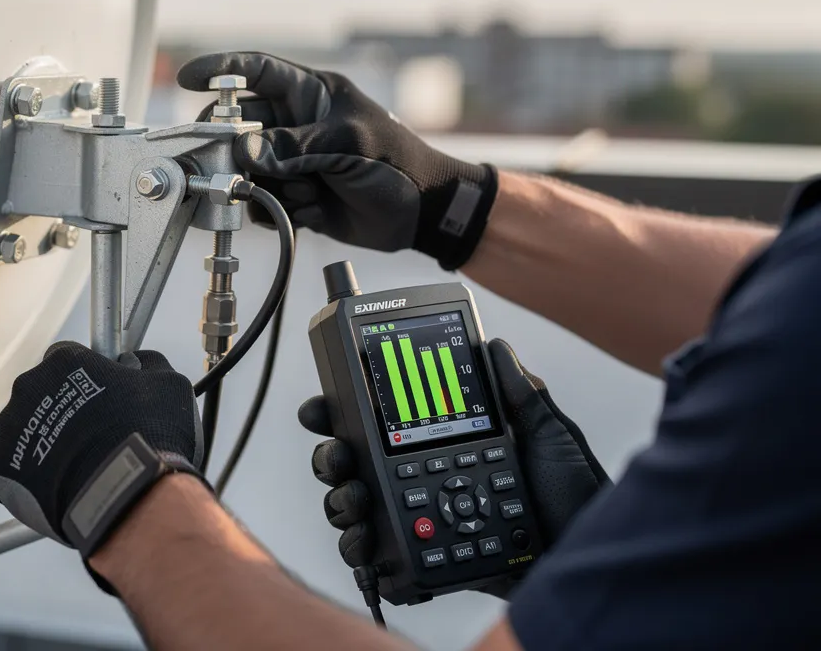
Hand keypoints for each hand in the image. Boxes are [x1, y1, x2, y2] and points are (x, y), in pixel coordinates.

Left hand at [0, 341, 205, 558]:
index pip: (68, 358)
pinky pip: (17, 467)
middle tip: (93, 433)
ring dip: (49, 441)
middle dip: (64, 410)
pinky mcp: (2, 468)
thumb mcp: (167, 383)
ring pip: (27, 430)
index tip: (101, 394)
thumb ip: (149, 363)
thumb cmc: (147, 437)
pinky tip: (62, 484)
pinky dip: (35, 475)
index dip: (86, 377)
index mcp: (64, 361)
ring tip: (80, 463)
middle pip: (42, 392)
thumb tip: (141, 362)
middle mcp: (29, 388)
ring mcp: (12, 429)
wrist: (125, 494)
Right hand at [177, 52, 497, 269]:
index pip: (256, 71)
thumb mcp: (349, 145)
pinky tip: (309, 209)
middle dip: (235, 147)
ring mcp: (293, 161)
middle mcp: (296, 125)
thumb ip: (295, 147)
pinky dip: (277, 209)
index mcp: (311, 96)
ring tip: (304, 192)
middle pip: (239, 127)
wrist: (422, 214)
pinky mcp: (293, 195)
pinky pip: (261, 202)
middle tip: (238, 164)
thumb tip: (245, 152)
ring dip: (266, 186)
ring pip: (247, 169)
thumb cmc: (399, 164)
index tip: (188, 79)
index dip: (220, 70)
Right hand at [297, 338, 608, 591]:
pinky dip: (363, 556)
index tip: (323, 407)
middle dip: (330, 458)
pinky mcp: (427, 565)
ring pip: (355, 513)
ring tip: (355, 500)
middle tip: (339, 455)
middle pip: (354, 468)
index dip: (343, 415)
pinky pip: (379, 563)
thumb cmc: (577, 502)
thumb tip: (494, 346)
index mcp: (444, 449)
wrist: (590, 559)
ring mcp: (421, 526)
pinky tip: (367, 544)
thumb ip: (520, 394)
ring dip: (340, 503)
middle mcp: (424, 486)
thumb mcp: (551, 437)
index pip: (382, 426)